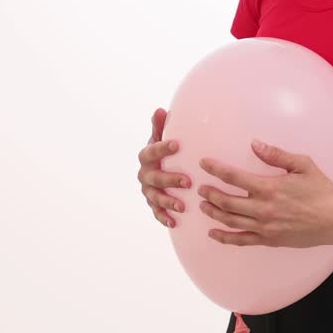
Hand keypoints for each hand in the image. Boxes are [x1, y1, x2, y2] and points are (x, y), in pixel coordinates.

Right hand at [137, 108, 191, 228]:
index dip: (162, 148)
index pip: (151, 151)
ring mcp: (148, 190)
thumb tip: (160, 110)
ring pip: (155, 197)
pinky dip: (163, 218)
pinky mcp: (152, 204)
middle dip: (170, 180)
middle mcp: (145, 174)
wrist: (158, 168)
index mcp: (146, 156)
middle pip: (154, 178)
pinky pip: (156, 213)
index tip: (176, 144)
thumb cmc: (165, 151)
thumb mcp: (162, 138)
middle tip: (187, 181)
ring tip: (182, 206)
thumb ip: (160, 126)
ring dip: (167, 202)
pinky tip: (174, 222)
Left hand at [197, 139, 332, 248]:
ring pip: (230, 220)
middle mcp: (263, 209)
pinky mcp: (269, 240)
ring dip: (213, 212)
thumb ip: (276, 154)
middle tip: (200, 188)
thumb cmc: (322, 190)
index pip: (233, 176)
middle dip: (209, 193)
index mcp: (269, 187)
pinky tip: (213, 233)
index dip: (216, 169)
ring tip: (203, 205)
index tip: (204, 164)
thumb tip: (255, 144)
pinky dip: (224, 237)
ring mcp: (264, 227)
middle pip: (226, 200)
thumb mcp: (303, 165)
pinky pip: (241, 241)